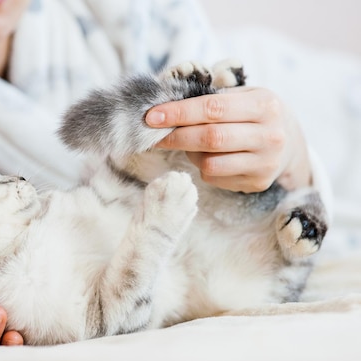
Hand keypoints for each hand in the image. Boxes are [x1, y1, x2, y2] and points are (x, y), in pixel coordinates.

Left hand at [145, 86, 311, 192]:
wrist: (290, 143)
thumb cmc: (255, 114)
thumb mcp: (244, 96)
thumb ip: (211, 98)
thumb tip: (166, 107)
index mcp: (264, 105)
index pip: (213, 108)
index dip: (179, 113)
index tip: (152, 117)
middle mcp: (269, 135)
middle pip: (210, 138)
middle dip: (176, 136)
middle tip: (154, 134)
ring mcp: (265, 162)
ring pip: (210, 163)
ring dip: (190, 154)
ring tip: (189, 144)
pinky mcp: (257, 182)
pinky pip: (215, 177)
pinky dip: (202, 167)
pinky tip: (207, 157)